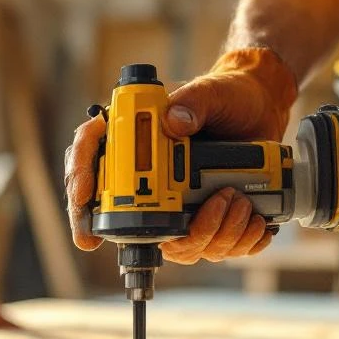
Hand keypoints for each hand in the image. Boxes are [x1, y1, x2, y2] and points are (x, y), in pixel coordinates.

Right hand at [64, 47, 296, 261]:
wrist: (260, 113)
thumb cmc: (227, 97)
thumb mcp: (214, 91)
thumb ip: (194, 101)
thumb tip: (173, 122)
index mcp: (132, 135)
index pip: (88, 155)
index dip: (79, 179)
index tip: (83, 197)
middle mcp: (143, 174)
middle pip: (110, 215)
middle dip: (133, 233)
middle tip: (173, 228)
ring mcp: (169, 202)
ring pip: (168, 241)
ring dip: (205, 230)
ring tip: (233, 198)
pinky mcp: (198, 220)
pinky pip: (204, 246)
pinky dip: (231, 238)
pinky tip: (252, 220)